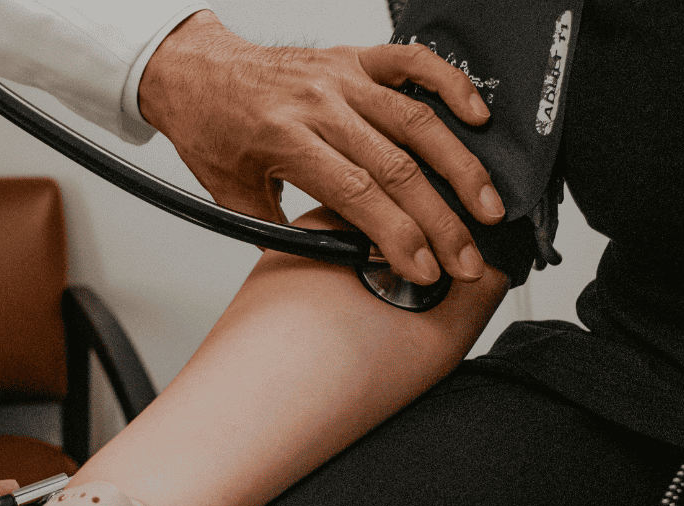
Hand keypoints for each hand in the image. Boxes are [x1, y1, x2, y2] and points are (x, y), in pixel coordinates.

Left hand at [139, 10, 501, 284]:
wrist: (195, 72)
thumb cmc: (212, 128)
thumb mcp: (231, 194)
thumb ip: (277, 232)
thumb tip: (325, 263)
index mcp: (286, 139)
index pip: (357, 194)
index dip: (397, 236)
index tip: (424, 268)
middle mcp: (319, 104)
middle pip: (397, 166)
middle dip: (440, 220)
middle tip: (467, 257)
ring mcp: (341, 78)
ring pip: (416, 121)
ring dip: (459, 167)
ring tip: (488, 204)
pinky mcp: (353, 58)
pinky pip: (412, 62)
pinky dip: (450, 85)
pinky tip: (476, 117)